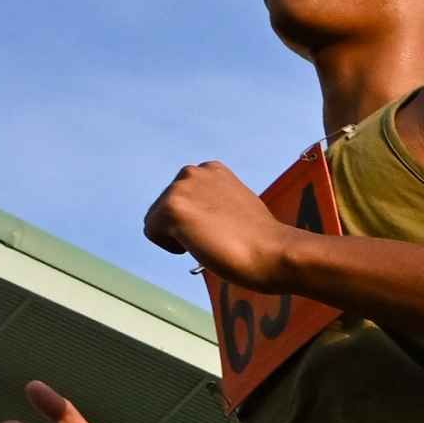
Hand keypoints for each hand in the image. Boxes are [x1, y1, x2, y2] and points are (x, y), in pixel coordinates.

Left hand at [143, 160, 292, 287]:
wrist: (272, 252)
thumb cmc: (261, 241)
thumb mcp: (235, 208)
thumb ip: (214, 205)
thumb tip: (200, 220)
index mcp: (211, 170)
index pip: (183, 198)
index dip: (197, 220)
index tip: (221, 229)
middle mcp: (193, 172)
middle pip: (165, 207)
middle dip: (184, 227)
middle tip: (216, 237)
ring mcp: (181, 187)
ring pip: (156, 220)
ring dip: (178, 237)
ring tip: (210, 240)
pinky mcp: (172, 207)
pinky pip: (151, 232)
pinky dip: (170, 246)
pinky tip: (198, 246)